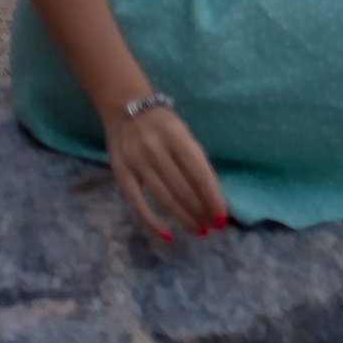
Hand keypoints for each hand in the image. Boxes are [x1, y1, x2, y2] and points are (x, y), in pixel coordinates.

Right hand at [103, 99, 228, 244]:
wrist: (125, 108)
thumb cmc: (163, 125)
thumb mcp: (184, 134)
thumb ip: (196, 162)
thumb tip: (213, 196)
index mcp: (178, 137)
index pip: (199, 174)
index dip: (212, 198)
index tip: (222, 217)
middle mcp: (157, 150)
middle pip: (183, 189)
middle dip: (200, 211)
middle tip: (211, 226)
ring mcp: (137, 163)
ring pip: (165, 198)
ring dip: (184, 218)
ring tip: (198, 229)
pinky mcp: (121, 174)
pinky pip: (137, 203)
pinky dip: (153, 222)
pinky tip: (167, 234)